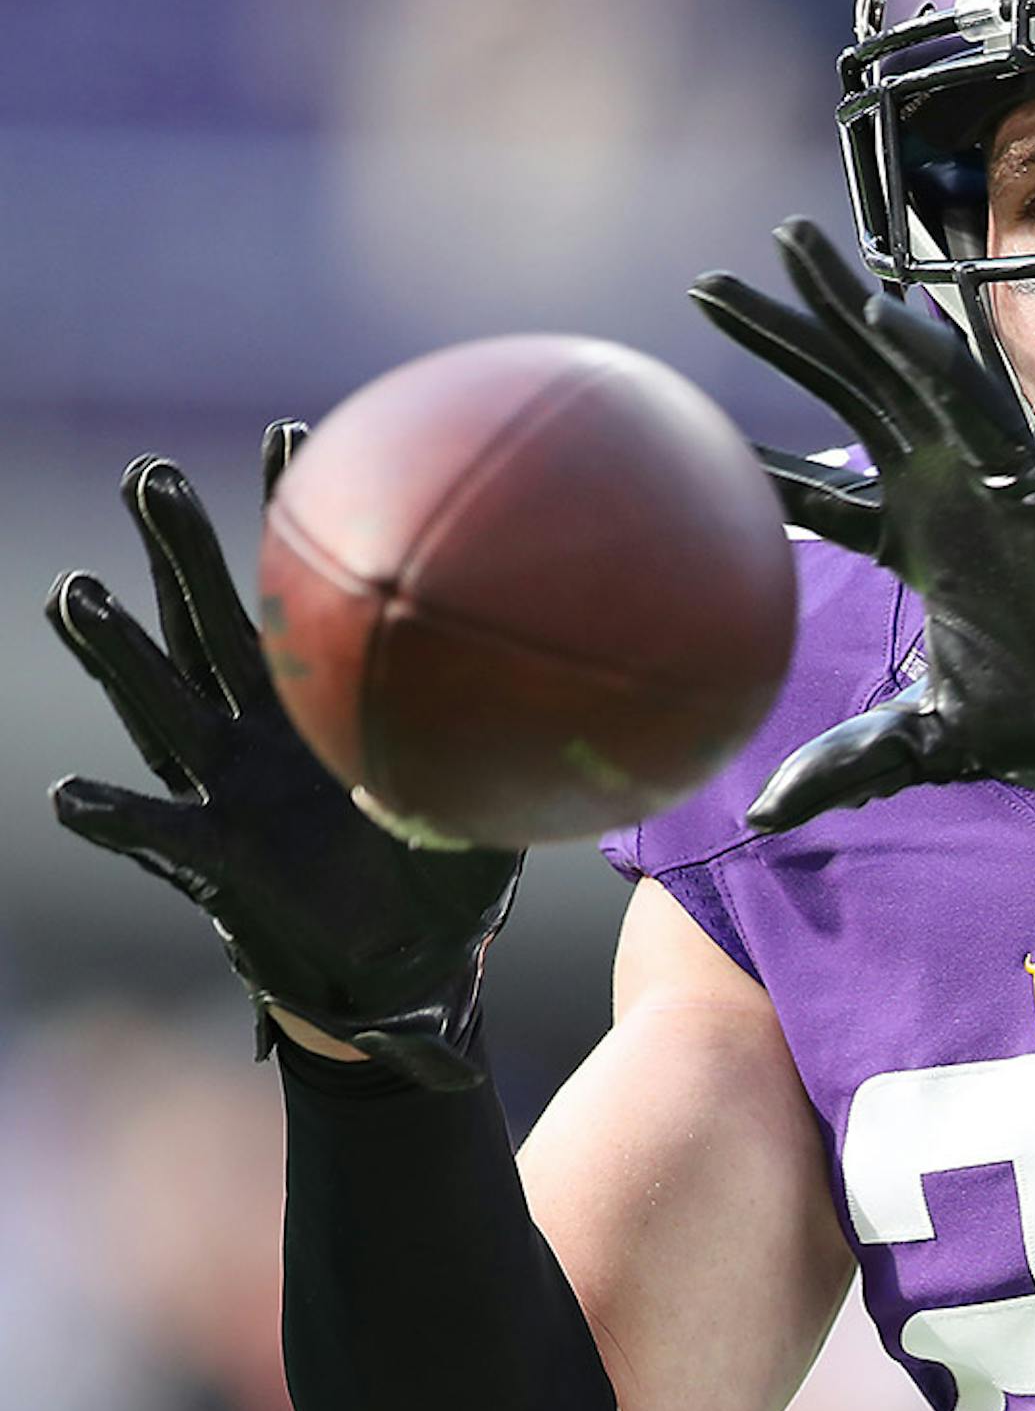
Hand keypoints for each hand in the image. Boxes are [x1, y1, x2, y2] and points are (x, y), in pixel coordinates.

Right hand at [46, 430, 519, 1088]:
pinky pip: (156, 833)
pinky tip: (71, 794)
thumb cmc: (447, 886)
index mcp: (325, 710)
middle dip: (182, 552)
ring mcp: (230, 790)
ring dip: (121, 653)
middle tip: (152, 476)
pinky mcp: (215, 858)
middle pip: (210, 624)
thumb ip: (520, 756)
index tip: (292, 438)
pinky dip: (115, 815)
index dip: (294, 525)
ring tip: (78, 595)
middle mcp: (264, 734)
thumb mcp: (492, 813)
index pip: (303, 600)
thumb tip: (588, 700)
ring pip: (165, 705)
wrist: (408, 972)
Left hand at [690, 220, 1034, 832]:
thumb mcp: (928, 743)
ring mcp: (986, 477)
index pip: (820, 493)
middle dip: (782, 337)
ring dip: (843, 306)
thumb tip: (765, 813)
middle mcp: (944, 493)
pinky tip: (879, 307)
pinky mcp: (1032, 477)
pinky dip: (928, 356)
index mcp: (918, 544)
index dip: (762, 461)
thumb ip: (849, 764)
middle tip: (706, 286)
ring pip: (900, 371)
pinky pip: (975, 403)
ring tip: (784, 244)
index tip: (694, 433)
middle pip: (844, 396)